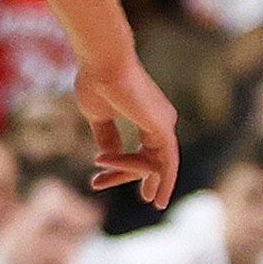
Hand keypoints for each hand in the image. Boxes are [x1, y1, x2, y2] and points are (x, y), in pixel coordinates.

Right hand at [75, 49, 178, 206]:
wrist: (102, 63)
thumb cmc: (97, 82)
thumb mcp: (99, 116)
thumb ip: (107, 136)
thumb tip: (108, 157)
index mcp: (149, 117)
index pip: (142, 151)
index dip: (122, 168)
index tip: (98, 180)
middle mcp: (163, 120)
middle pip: (150, 160)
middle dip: (126, 176)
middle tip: (108, 188)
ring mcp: (166, 123)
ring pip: (155, 163)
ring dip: (130, 176)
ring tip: (111, 187)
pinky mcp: (164, 128)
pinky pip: (164, 162)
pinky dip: (160, 180)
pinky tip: (158, 199)